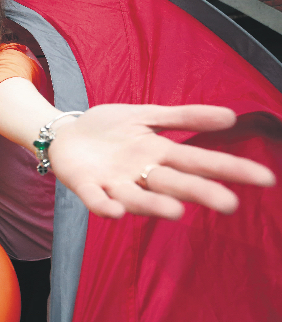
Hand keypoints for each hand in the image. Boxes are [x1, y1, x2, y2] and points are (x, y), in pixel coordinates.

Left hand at [48, 104, 275, 219]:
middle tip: (228, 204)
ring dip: (154, 205)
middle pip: (173, 183)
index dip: (229, 169)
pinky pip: (96, 200)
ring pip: (138, 197)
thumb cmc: (108, 127)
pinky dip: (105, 206)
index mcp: (158, 154)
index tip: (265, 178)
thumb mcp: (146, 115)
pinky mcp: (86, 186)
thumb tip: (231, 115)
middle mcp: (141, 174)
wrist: (64, 133)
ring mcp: (113, 182)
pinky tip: (115, 210)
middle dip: (199, 192)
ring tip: (175, 212)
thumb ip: (184, 117)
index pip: (200, 162)